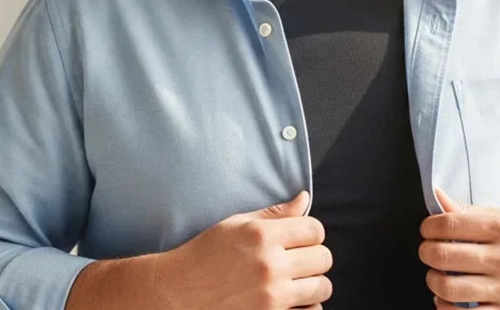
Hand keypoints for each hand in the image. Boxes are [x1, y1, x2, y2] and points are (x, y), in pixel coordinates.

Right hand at [153, 190, 332, 309]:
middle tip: (297, 261)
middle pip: (323, 257)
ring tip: (296, 282)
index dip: (310, 233)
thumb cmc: (203, 256)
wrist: (176, 293)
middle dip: (313, 257)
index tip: (300, 239)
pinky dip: (307, 306)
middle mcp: (269, 265)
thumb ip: (274, 214)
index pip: (314, 229)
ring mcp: (271, 296)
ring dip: (313, 284)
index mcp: (261, 236)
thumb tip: (304, 199)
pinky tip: (292, 301)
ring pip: (322, 287)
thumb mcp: (234, 225)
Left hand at [418, 188, 499, 308]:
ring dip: (433, 280)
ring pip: (447, 287)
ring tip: (438, 275)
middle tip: (429, 252)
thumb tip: (437, 195)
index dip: (428, 227)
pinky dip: (445, 308)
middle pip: (442, 255)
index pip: (448, 224)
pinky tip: (447, 299)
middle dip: (426, 253)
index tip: (428, 230)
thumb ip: (469, 211)